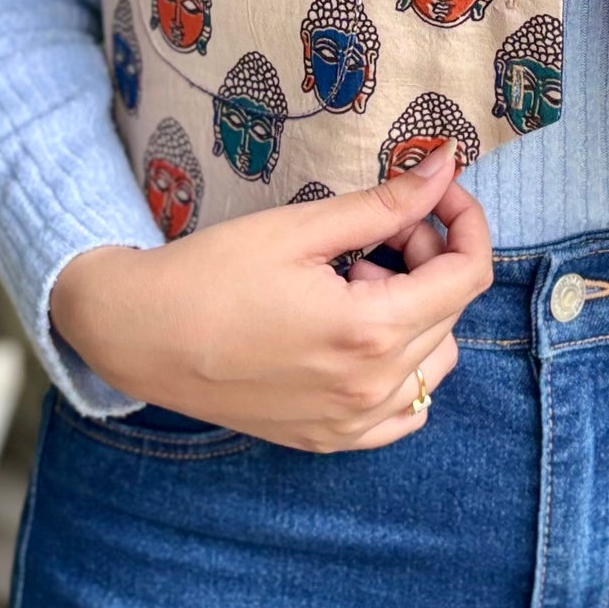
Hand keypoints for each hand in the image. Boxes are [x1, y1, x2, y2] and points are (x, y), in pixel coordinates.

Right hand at [49, 143, 491, 452]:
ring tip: (356, 283)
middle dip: (429, 258)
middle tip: (376, 231)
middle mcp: (371, 389)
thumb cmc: (212, 273)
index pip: (467, 275)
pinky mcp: (329, 441)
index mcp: (369, 332)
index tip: (441, 193)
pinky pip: (403, 411)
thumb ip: (384, 203)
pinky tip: (359, 335)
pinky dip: (402, 370)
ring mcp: (351, 425)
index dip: (467, 223)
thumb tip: (445, 167)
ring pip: (433, 362)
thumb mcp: (301, 227)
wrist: (141, 336)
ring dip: (415, 313)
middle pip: (449, 312)